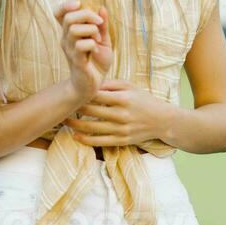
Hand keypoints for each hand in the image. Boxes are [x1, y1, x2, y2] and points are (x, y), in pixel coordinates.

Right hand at [54, 0, 112, 102]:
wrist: (92, 86)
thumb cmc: (96, 63)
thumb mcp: (103, 41)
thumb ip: (102, 25)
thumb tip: (102, 8)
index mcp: (70, 32)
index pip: (59, 13)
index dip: (66, 5)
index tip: (79, 4)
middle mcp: (66, 39)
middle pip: (70, 17)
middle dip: (87, 15)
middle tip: (99, 23)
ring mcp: (70, 50)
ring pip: (75, 29)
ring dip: (91, 30)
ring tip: (97, 40)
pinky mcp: (76, 61)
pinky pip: (81, 45)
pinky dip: (92, 45)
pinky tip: (95, 51)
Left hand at [63, 78, 177, 149]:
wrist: (163, 120)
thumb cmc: (144, 100)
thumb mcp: (130, 86)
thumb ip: (111, 84)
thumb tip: (91, 83)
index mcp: (123, 98)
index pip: (97, 94)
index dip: (82, 93)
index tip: (70, 91)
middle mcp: (122, 114)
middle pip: (91, 111)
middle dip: (75, 108)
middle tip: (62, 105)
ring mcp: (122, 129)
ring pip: (92, 128)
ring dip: (75, 125)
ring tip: (64, 120)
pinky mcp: (122, 140)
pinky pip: (100, 141)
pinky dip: (85, 140)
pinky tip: (75, 136)